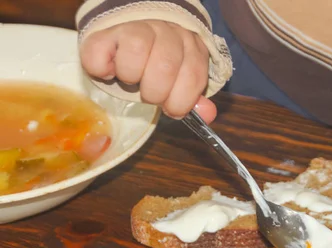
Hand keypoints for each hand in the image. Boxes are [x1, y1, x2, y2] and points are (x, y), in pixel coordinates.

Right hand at [80, 20, 215, 120]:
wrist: (129, 37)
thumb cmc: (159, 66)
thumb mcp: (182, 82)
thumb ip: (194, 99)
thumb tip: (208, 114)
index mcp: (191, 47)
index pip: (193, 75)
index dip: (182, 99)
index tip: (172, 108)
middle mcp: (167, 32)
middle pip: (165, 66)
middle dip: (156, 92)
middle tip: (150, 94)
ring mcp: (136, 27)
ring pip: (136, 51)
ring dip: (131, 77)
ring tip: (130, 79)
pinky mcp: (105, 31)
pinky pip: (101, 54)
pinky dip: (103, 70)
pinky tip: (110, 71)